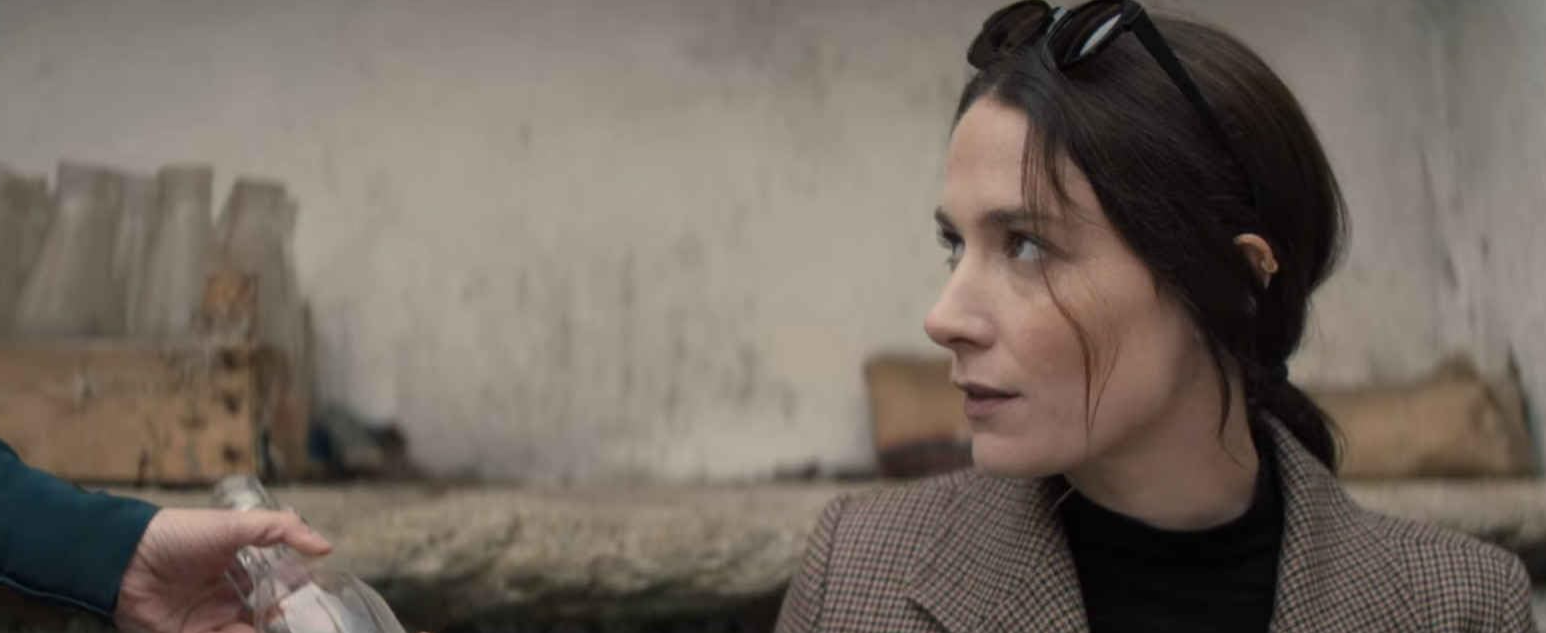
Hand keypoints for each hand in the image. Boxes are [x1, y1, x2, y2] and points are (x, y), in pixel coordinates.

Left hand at [114, 508, 332, 632]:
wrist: (125, 558)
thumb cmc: (181, 535)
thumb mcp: (236, 525)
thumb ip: (282, 530)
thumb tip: (326, 547)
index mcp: (242, 575)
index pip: (278, 595)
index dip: (297, 604)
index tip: (320, 612)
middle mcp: (228, 603)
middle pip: (264, 623)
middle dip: (284, 626)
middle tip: (309, 628)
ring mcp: (208, 624)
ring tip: (283, 630)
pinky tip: (248, 632)